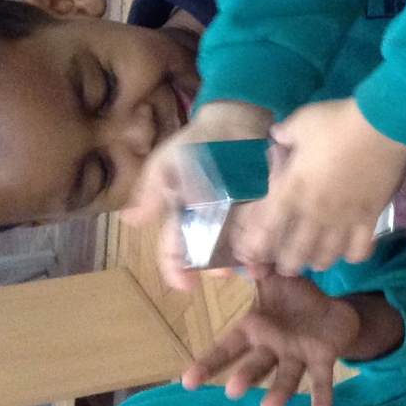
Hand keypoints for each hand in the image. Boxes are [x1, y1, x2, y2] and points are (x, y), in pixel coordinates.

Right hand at [123, 98, 273, 291]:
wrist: (234, 120)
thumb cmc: (196, 142)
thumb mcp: (168, 162)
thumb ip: (152, 190)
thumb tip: (130, 220)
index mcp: (183, 217)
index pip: (174, 249)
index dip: (176, 270)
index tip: (185, 285)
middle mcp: (209, 224)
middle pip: (210, 255)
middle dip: (217, 267)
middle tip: (224, 271)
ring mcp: (236, 218)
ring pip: (239, 250)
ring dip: (246, 262)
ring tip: (255, 268)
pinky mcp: (262, 208)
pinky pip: (265, 231)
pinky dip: (269, 242)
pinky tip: (275, 249)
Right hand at [182, 271, 360, 405]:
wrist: (333, 311)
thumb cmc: (295, 298)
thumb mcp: (275, 276)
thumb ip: (257, 266)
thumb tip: (235, 254)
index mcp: (255, 328)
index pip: (227, 348)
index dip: (208, 363)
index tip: (187, 381)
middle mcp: (272, 348)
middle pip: (255, 364)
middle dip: (245, 377)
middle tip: (233, 391)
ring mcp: (297, 357)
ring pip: (286, 377)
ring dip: (279, 394)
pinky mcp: (322, 360)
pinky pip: (321, 384)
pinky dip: (321, 405)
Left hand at [235, 98, 405, 275]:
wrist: (382, 126)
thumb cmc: (337, 123)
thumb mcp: (302, 122)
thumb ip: (285, 133)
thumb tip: (277, 136)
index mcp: (291, 189)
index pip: (265, 228)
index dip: (255, 245)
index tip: (254, 251)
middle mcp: (314, 212)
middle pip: (295, 254)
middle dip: (287, 264)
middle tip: (287, 263)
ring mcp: (343, 219)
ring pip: (326, 257)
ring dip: (318, 262)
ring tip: (316, 260)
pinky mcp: (369, 218)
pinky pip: (359, 250)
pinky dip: (352, 254)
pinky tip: (349, 249)